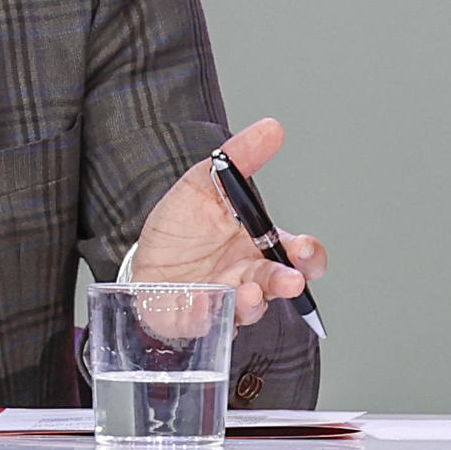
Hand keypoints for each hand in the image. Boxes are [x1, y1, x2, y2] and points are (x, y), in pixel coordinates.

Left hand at [132, 118, 327, 326]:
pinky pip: (208, 321)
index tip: (303, 249)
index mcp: (258, 245)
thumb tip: (271, 128)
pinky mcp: (198, 317)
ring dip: (251, 301)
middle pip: (281, 284)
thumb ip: (240, 157)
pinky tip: (202, 300)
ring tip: (244, 291)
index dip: (307, 255)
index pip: (298, 254)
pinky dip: (207, 314)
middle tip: (288, 280)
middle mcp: (250, 276)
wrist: (143, 257)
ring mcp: (227, 299)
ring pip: (250, 307)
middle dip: (287, 283)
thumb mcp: (204, 182)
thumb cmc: (182, 226)